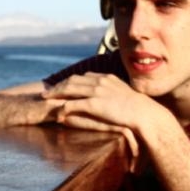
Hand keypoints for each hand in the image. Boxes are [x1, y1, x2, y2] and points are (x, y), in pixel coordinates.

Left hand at [42, 72, 158, 160]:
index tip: (61, 86)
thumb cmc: (138, 108)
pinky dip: (63, 108)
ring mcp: (97, 91)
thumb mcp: (125, 95)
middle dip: (57, 86)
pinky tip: (58, 114)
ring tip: (45, 100)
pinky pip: (73, 104)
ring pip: (69, 89)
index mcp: (106, 78)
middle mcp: (100, 81)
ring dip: (55, 94)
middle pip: (72, 80)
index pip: (83, 76)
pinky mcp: (95, 104)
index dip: (70, 81)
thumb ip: (114, 92)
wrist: (145, 114)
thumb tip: (109, 98)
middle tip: (46, 92)